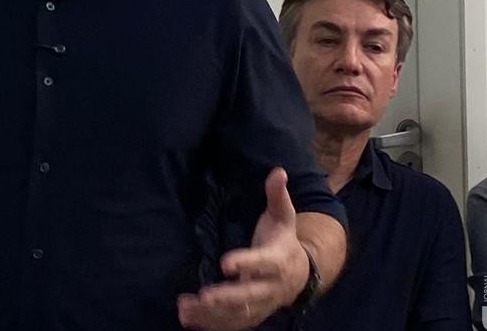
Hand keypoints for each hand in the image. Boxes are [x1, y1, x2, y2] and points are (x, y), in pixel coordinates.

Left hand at [177, 168, 308, 329]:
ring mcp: (261, 305)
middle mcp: (271, 287)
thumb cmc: (284, 241)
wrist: (301, 275)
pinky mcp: (251, 315)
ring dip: (212, 315)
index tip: (225, 263)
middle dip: (227, 297)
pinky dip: (210, 325)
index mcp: (278, 261)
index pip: (263, 264)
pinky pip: (232, 324)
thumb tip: (278, 170)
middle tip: (204, 296)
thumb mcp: (284, 217)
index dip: (246, 263)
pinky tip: (187, 319)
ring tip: (185, 309)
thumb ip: (278, 196)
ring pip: (238, 314)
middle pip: (249, 295)